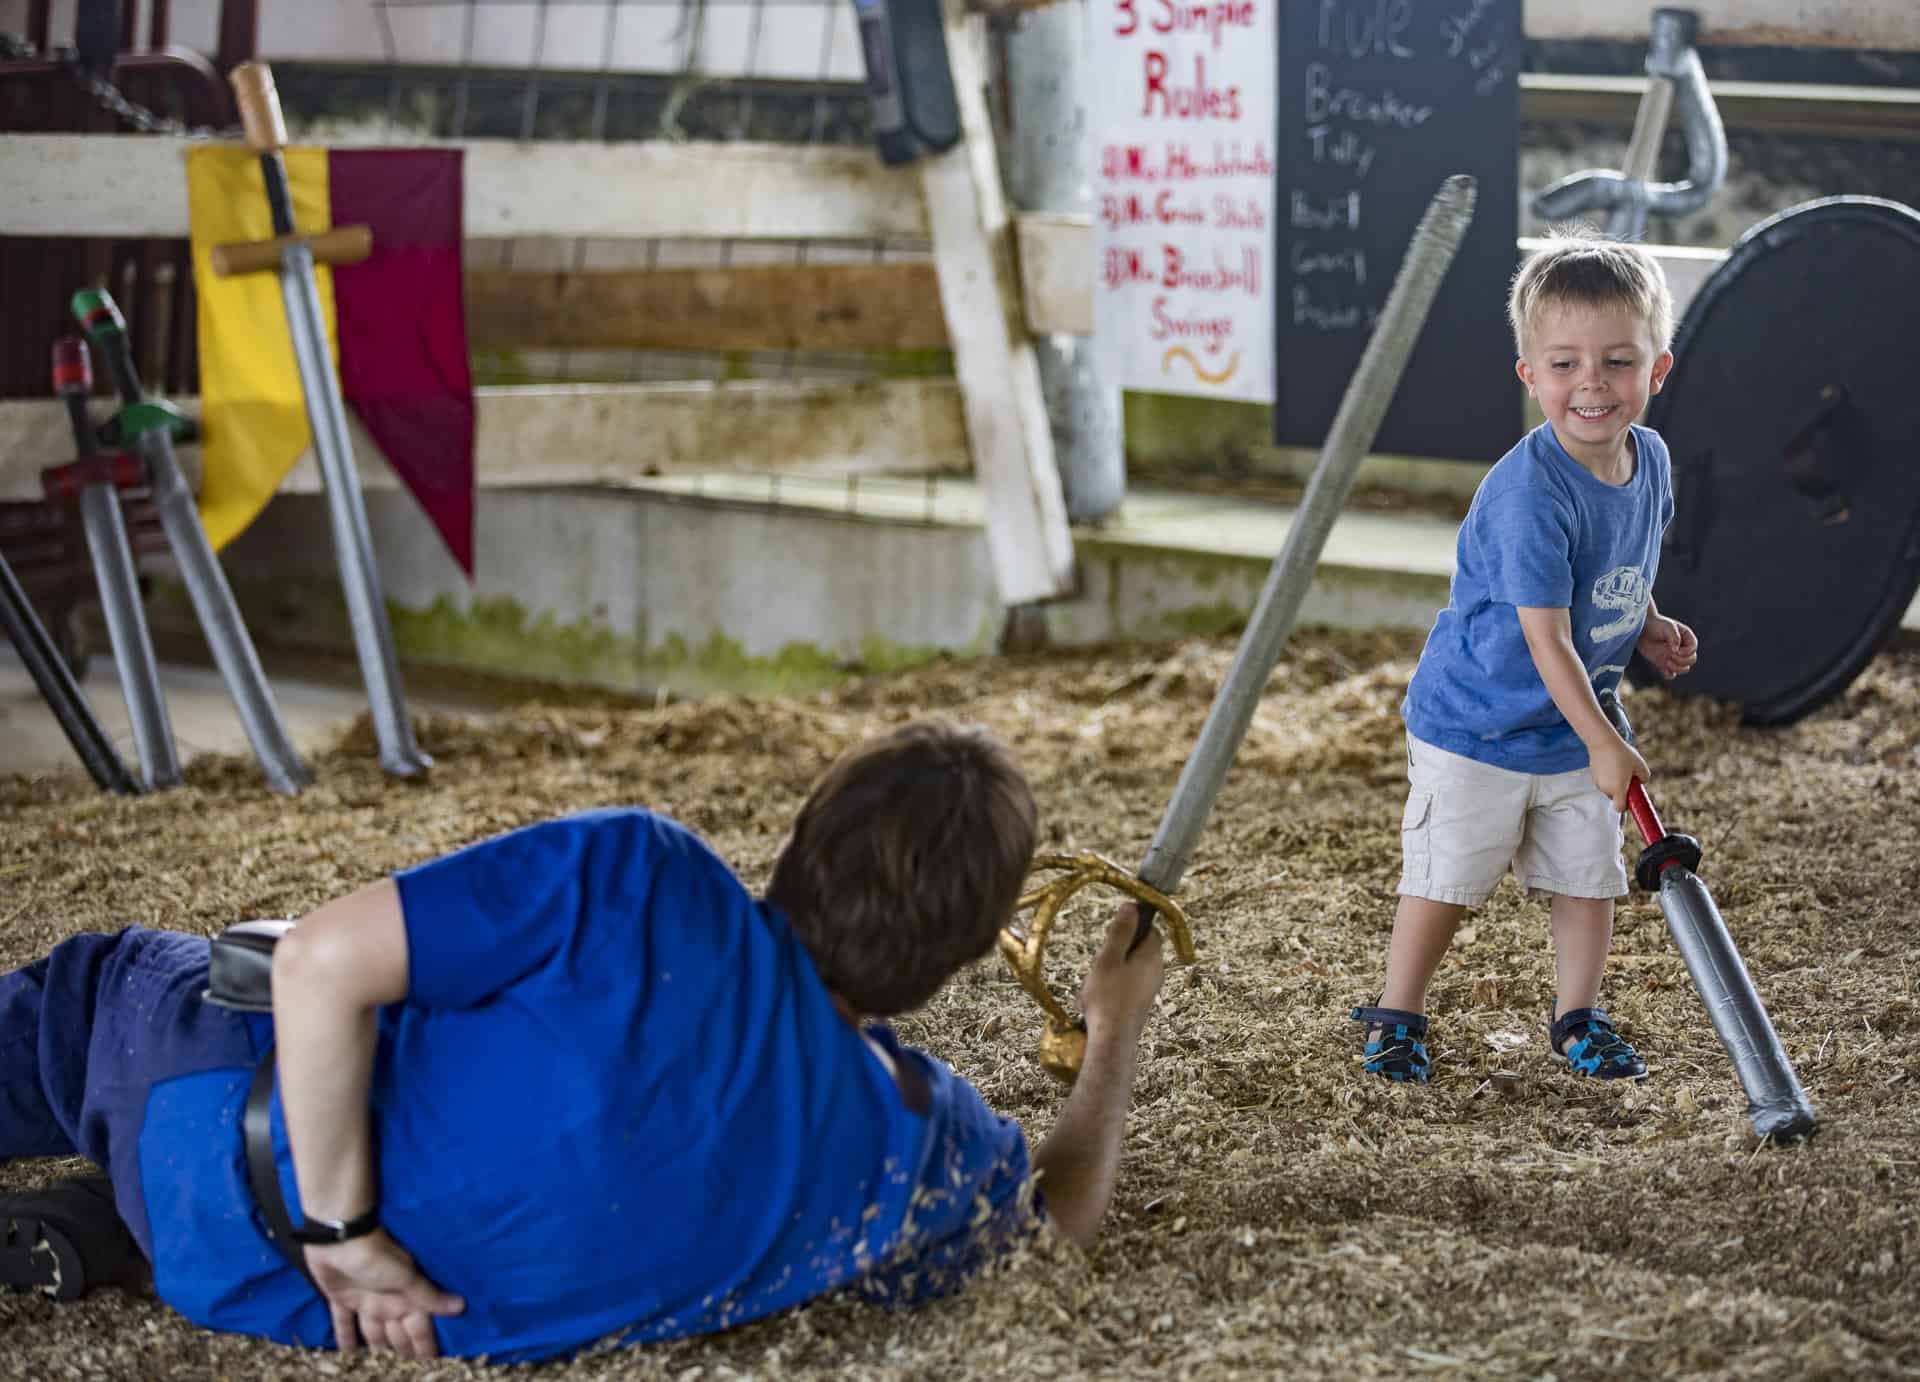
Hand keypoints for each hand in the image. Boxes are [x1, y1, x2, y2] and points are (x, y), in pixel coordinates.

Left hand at [304, 1229, 464, 1357]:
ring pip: (374, 1334)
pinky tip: (347, 1355)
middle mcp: (389, 1303)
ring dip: (377, 1350)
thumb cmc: (377, 1256)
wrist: (340, 1237)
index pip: (420, 1330)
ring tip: (379, 1369)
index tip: (434, 1367)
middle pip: (398, 1335)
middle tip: (405, 1372)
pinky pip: (344, 1325)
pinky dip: (346, 1339)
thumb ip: (429, 1296)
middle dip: (403, 1353)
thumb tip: (462, 1306)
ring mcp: (365, 1301)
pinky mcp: (342, 1299)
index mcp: (406, 1298)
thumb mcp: (406, 1277)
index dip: (426, 1347)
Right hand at [1078, 904, 1165, 1042]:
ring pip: (1130, 967)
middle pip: (1139, 949)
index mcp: (1151, 957)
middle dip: (1117, 951)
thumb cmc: (1108, 997)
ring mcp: (1149, 989)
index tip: (1112, 934)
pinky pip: (1127, 984)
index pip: (1150, 930)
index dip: (1132, 927)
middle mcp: (1156, 972)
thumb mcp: (1109, 958)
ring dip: (1111, 970)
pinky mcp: (1141, 1003)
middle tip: (1100, 962)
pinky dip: (1112, 986)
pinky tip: (1097, 998)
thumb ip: (1120, 932)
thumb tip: (1132, 906)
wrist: (1112, 1040)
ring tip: (1096, 983)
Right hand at [1589, 735, 1651, 812]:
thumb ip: (1644, 778)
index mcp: (1618, 789)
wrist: (1602, 742)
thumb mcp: (1640, 765)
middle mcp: (1606, 789)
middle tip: (1629, 776)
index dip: (1627, 805)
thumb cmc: (1622, 753)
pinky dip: (1608, 776)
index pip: (1620, 808)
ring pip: (1609, 788)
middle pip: (1616, 797)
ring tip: (1620, 766)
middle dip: (1623, 790)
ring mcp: (1598, 782)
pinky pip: (1603, 780)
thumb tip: (1641, 782)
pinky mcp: (1593, 775)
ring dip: (1615, 782)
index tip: (1632, 797)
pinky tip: (1612, 763)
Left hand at [1637, 615, 1697, 679]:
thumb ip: (1674, 637)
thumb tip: (1676, 651)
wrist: (1641, 629)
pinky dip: (1669, 674)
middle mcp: (1682, 649)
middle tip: (1670, 655)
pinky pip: (1671, 675)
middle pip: (1691, 660)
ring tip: (1666, 661)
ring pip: (1684, 669)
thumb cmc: (1656, 624)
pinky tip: (1663, 668)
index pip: (1693, 649)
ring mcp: (1673, 657)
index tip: (1676, 650)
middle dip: (1682, 660)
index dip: (1687, 652)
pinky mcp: (1663, 664)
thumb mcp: (1667, 627)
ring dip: (1677, 668)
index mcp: (1686, 638)